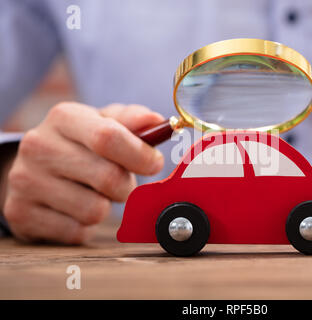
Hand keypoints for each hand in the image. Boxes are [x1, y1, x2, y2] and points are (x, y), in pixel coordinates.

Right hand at [3, 102, 163, 243]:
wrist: (35, 169)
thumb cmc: (81, 145)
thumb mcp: (104, 123)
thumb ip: (133, 121)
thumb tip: (157, 122)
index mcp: (64, 117)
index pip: (108, 137)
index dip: (141, 155)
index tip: (154, 163)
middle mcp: (39, 146)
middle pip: (107, 178)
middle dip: (126, 186)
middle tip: (122, 182)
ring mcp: (25, 181)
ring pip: (95, 210)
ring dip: (106, 206)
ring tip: (95, 193)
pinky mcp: (21, 214)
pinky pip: (77, 231)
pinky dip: (85, 225)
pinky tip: (76, 209)